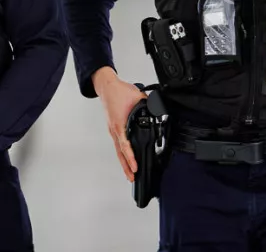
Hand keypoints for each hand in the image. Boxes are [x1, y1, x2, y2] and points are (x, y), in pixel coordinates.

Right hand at [92, 67, 146, 182]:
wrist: (106, 86)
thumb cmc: (118, 91)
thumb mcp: (138, 97)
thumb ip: (149, 105)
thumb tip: (159, 111)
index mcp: (119, 124)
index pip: (125, 144)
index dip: (130, 157)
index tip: (135, 167)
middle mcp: (115, 129)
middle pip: (120, 152)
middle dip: (126, 166)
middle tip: (132, 178)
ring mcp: (113, 129)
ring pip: (118, 150)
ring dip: (123, 162)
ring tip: (129, 173)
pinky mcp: (113, 127)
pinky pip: (118, 143)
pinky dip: (122, 152)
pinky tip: (126, 157)